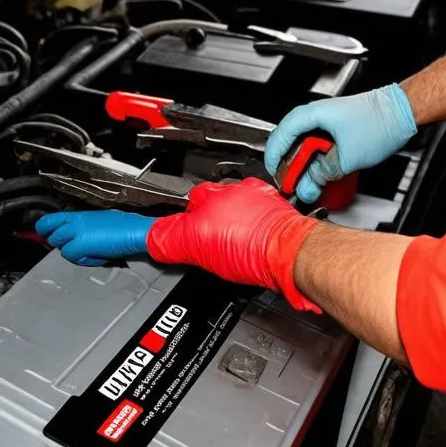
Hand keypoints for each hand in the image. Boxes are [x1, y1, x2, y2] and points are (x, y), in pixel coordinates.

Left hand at [35, 210, 154, 266]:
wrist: (136, 231)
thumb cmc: (125, 226)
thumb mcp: (102, 221)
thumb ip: (86, 226)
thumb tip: (79, 234)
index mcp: (81, 214)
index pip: (51, 219)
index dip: (43, 227)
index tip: (41, 232)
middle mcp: (76, 221)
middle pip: (53, 235)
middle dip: (59, 243)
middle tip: (71, 247)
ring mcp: (77, 233)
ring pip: (62, 248)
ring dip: (73, 253)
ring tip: (90, 252)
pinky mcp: (81, 245)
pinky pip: (72, 257)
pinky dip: (83, 260)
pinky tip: (96, 256)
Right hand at [147, 178, 320, 310]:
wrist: (293, 254)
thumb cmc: (254, 248)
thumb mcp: (197, 247)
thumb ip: (170, 240)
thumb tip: (151, 238)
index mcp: (214, 196)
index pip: (187, 200)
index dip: (181, 218)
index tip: (178, 229)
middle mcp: (239, 192)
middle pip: (213, 203)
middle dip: (209, 220)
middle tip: (207, 242)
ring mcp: (262, 201)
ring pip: (238, 209)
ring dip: (233, 224)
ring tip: (232, 246)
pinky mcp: (279, 215)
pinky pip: (261, 217)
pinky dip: (254, 230)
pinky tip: (252, 248)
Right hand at [264, 84, 416, 203]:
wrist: (402, 113)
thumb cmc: (380, 122)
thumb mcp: (347, 157)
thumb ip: (323, 173)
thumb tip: (310, 183)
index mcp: (310, 116)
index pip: (279, 138)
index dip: (274, 161)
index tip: (277, 177)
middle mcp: (313, 116)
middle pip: (289, 144)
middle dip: (290, 168)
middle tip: (294, 185)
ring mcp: (323, 122)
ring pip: (303, 146)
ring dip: (305, 166)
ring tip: (310, 183)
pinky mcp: (334, 129)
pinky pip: (317, 146)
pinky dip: (316, 161)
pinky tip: (322, 173)